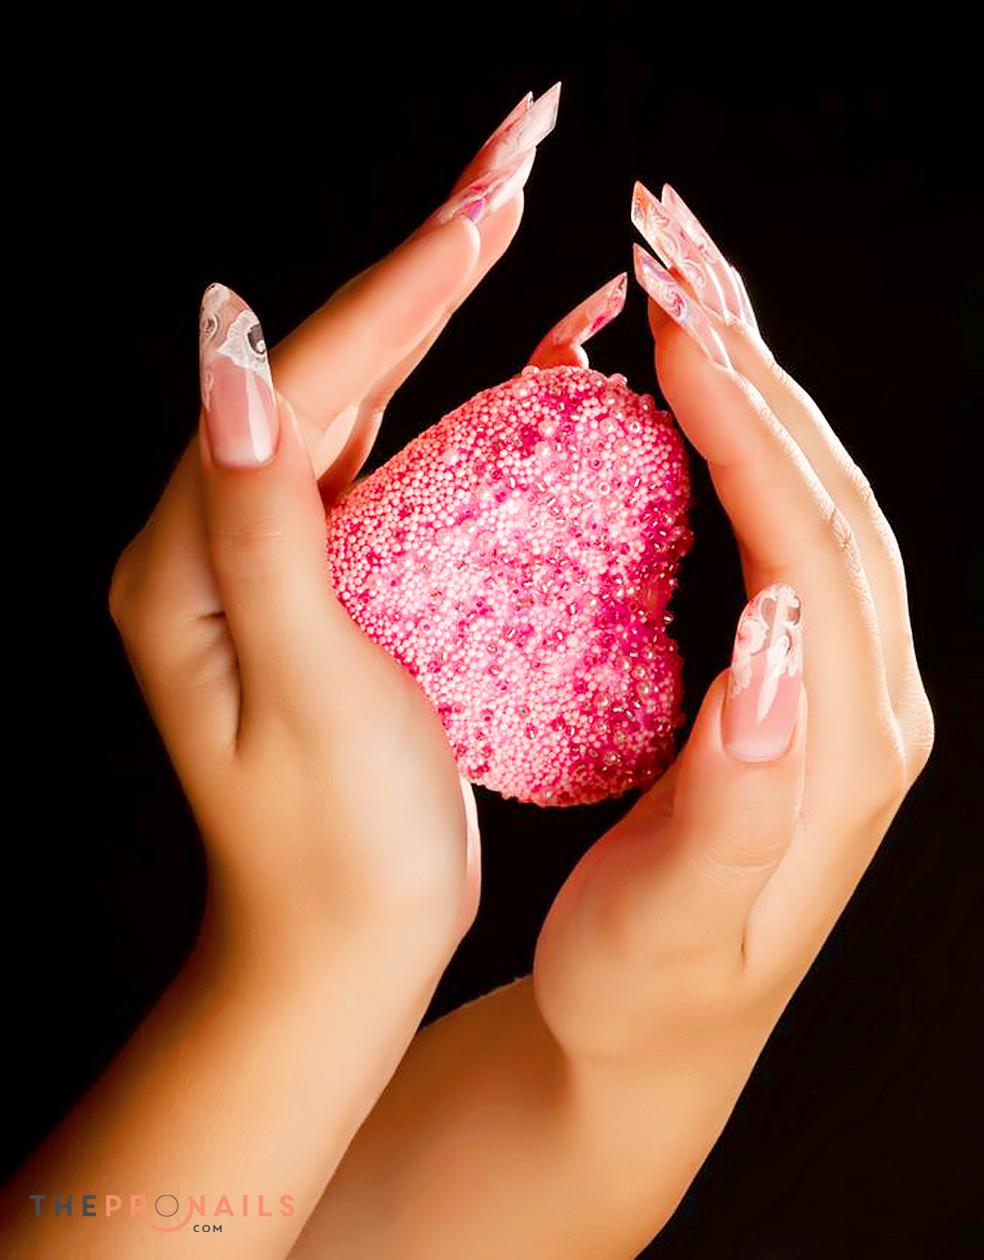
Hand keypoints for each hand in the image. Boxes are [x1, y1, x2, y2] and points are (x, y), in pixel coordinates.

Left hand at [107, 86, 562, 951]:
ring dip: (435, 303)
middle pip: (330, 365)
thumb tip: (227, 347)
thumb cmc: (337, 849)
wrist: (336, 952)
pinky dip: (444, 390)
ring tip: (504, 211)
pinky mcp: (330, 582)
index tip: (492, 202)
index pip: (304, 383)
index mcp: (190, 554)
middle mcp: (218, 536)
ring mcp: (274, 555)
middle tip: (513, 151)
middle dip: (426, 259)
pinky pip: (388, 459)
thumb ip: (261, 518)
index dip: (401, 289)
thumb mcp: (305, 685)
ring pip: (364, 397)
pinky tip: (488, 341)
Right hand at [534, 183, 933, 1070]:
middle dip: (751, 353)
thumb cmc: (645, 987)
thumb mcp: (687, 917)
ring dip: (750, 375)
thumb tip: (768, 638)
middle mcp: (864, 696)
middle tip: (670, 237)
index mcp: (846, 741)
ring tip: (680, 277)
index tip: (671, 313)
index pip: (805, 539)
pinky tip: (691, 393)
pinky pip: (781, 527)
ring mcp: (837, 682)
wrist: (653, 1037)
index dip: (742, 420)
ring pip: (811, 492)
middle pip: (825, 487)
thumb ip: (739, 790)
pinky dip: (737, 439)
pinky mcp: (798, 679)